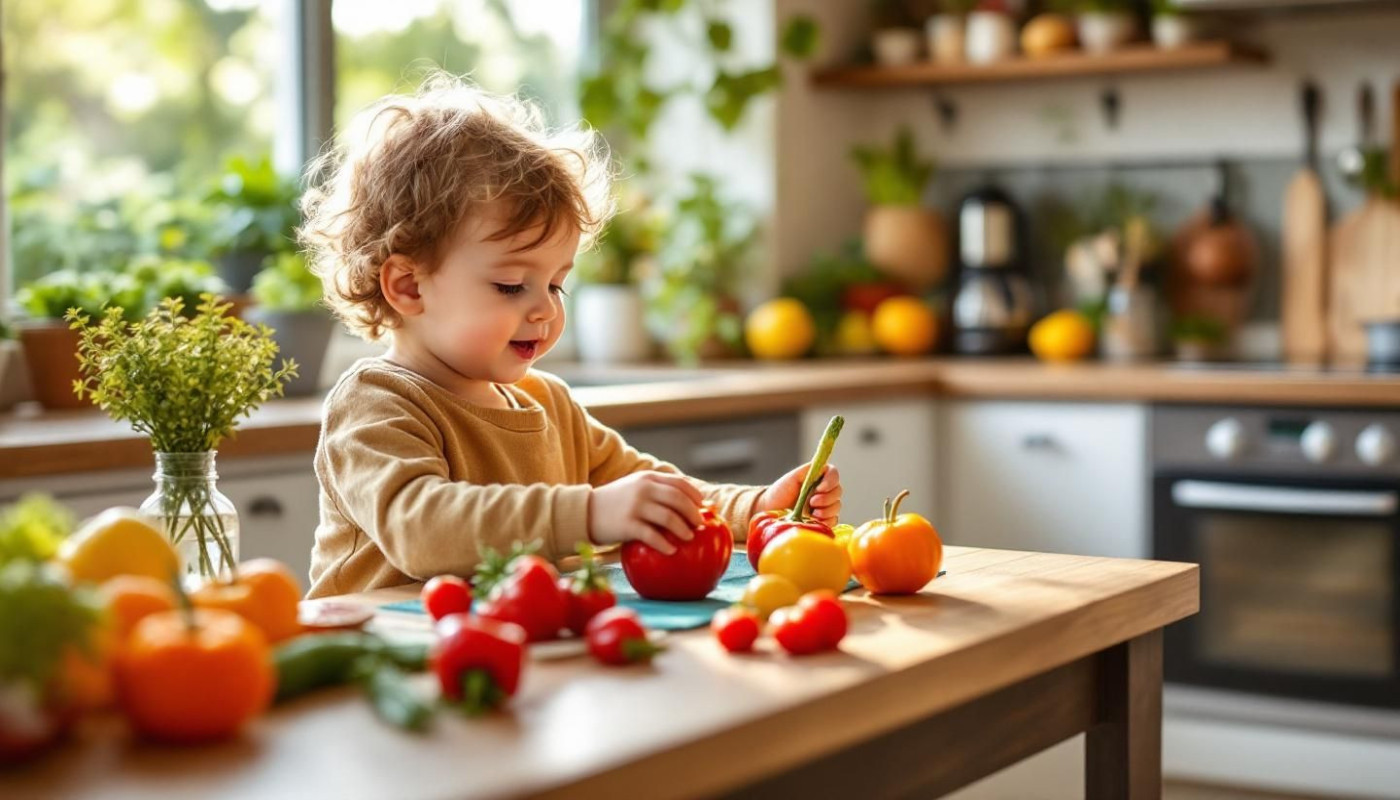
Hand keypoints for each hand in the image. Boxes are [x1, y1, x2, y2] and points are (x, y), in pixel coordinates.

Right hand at [588, 471, 704, 555]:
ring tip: (689, 538)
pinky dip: (665, 544)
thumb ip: (656, 491)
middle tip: (699, 525)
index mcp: (647, 478)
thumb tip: (686, 504)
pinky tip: (672, 551)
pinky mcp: (626, 525)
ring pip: (668, 517)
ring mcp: (635, 506)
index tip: (703, 506)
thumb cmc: (614, 503)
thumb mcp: (634, 488)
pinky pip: (652, 535)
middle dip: (693, 513)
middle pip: (678, 499)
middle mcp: (643, 489)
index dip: (695, 495)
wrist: (584, 512)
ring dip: (683, 529)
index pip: (679, 483)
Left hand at [756, 461, 842, 526]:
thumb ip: (809, 470)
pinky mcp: (823, 520)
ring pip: (837, 507)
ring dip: (826, 511)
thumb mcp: (794, 477)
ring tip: (811, 514)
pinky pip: (833, 521)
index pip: (834, 474)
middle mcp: (825, 490)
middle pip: (838, 491)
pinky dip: (826, 521)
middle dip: (826, 498)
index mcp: (819, 477)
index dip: (830, 481)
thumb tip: (823, 467)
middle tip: (812, 502)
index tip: (819, 488)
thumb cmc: (781, 491)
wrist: (772, 509)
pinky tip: (814, 521)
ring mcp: (825, 505)